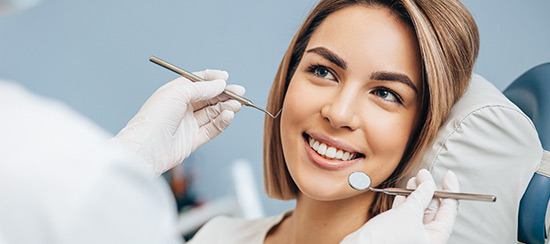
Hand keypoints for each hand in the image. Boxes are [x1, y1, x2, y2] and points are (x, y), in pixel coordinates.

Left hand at [113, 69, 244, 175]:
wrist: (146, 148)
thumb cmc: (154, 118)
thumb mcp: (177, 93)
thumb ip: (201, 88)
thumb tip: (220, 84)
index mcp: (175, 93)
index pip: (198, 82)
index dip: (212, 79)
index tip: (226, 77)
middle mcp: (182, 107)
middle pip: (209, 98)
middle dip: (225, 94)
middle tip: (240, 92)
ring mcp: (189, 123)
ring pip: (213, 113)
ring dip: (226, 107)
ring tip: (237, 105)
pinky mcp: (194, 139)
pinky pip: (213, 128)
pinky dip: (222, 121)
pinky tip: (229, 115)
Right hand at [340, 169, 459, 243]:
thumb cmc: (386, 239)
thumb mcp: (409, 213)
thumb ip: (421, 197)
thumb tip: (428, 185)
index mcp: (435, 239)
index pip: (449, 211)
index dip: (450, 191)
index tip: (448, 176)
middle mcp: (425, 240)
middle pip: (434, 210)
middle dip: (429, 190)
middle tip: (425, 175)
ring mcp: (411, 237)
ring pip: (418, 211)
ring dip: (416, 194)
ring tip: (414, 179)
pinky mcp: (397, 234)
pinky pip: (405, 215)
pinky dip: (405, 202)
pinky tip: (403, 192)